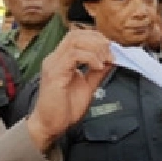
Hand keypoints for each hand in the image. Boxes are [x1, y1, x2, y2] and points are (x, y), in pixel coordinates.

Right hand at [26, 30, 113, 151]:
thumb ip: (97, 72)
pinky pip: (73, 56)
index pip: (77, 36)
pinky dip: (90, 58)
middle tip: (111, 53)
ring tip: (106, 60)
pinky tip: (98, 67)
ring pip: (74, 41)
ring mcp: (53, 64)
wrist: (50, 126)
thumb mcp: (87, 86)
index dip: (96, 38)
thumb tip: (110, 60)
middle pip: (75, 34)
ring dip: (95, 48)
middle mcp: (54, 58)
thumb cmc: (65, 109)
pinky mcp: (54, 74)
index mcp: (61, 59)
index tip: (111, 49)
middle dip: (97, 40)